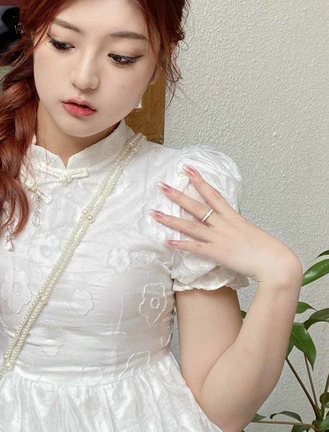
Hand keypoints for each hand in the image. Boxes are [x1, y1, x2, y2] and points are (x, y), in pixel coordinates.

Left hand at [152, 166, 302, 288]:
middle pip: (197, 206)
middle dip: (178, 195)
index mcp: (233, 217)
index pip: (213, 194)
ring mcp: (220, 237)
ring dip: (171, 219)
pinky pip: (195, 247)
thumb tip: (230, 226)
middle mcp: (224, 224)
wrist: (276, 263)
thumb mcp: (251, 232)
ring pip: (191, 226)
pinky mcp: (218, 252)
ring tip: (155, 213)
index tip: (187, 169)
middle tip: (162, 185)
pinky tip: (167, 241)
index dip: (199, 181)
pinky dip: (181, 244)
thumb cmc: (267, 250)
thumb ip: (237, 227)